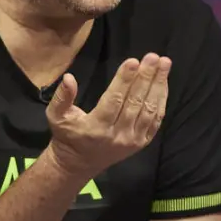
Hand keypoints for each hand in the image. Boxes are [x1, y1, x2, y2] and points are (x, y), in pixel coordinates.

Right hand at [45, 52, 171, 179]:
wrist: (79, 163)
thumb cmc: (68, 134)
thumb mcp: (57, 116)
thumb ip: (62, 97)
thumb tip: (69, 77)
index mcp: (95, 128)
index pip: (113, 100)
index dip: (124, 81)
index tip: (133, 61)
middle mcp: (117, 136)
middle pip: (135, 102)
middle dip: (146, 77)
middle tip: (153, 57)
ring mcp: (132, 140)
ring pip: (148, 110)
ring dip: (158, 85)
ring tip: (164, 63)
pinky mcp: (141, 143)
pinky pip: (155, 119)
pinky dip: (161, 99)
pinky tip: (163, 81)